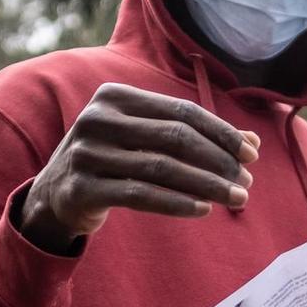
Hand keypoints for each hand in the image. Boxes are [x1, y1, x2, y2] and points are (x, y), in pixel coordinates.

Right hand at [17, 84, 258, 252]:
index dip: (220, 133)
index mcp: (115, 97)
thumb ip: (193, 136)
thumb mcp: (145, 140)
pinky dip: (176, 203)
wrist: (54, 197)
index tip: (252, 154)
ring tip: (236, 198)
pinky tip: (204, 209)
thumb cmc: (112, 161)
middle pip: (175, 138)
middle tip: (247, 182)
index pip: (182, 112)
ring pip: (161, 168)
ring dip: (206, 185)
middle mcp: (97, 119)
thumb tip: (252, 142)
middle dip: (218, 161)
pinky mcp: (82, 188)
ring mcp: (86, 153)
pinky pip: (140, 195)